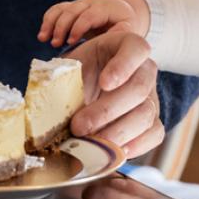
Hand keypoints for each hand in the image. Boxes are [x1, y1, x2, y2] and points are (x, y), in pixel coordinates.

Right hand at [38, 0, 149, 46]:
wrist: (121, 12)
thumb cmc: (124, 25)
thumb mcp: (127, 30)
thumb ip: (119, 37)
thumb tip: (108, 48)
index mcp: (106, 7)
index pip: (89, 15)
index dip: (78, 27)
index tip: (70, 42)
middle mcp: (91, 2)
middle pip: (72, 10)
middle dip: (61, 26)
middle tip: (55, 44)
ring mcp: (79, 4)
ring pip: (61, 8)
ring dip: (51, 23)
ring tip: (43, 39)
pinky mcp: (71, 8)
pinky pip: (56, 10)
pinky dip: (48, 20)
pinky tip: (43, 34)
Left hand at [65, 28, 162, 157]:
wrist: (79, 93)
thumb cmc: (73, 78)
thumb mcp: (66, 70)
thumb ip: (61, 79)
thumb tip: (44, 102)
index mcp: (125, 46)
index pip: (136, 49)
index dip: (123, 66)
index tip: (104, 83)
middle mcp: (144, 70)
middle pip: (139, 88)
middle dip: (107, 110)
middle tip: (79, 126)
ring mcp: (151, 97)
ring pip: (146, 114)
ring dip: (116, 132)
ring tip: (90, 144)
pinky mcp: (152, 121)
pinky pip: (154, 134)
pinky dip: (136, 145)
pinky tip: (114, 151)